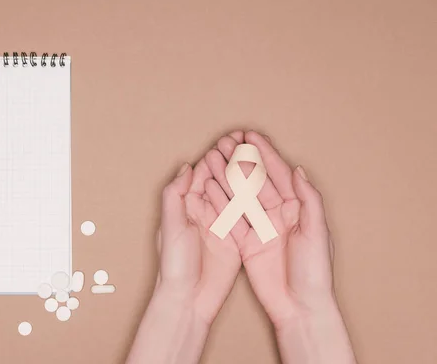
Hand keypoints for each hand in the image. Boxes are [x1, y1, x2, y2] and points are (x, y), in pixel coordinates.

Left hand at [156, 132, 243, 324]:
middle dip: (235, 160)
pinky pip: (246, 216)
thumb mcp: (171, 225)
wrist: (188, 299)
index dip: (217, 155)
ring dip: (247, 177)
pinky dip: (255, 201)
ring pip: (236, 195)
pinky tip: (267, 188)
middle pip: (221, 180)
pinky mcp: (236, 240)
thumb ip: (176, 195)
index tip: (232, 138)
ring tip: (261, 157)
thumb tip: (187, 167)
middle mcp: (205, 212)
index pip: (202, 173)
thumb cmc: (174, 264)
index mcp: (186, 206)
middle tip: (250, 142)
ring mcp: (222, 225)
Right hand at [204, 130, 355, 362]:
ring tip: (213, 158)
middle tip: (227, 141)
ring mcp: (261, 228)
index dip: (265, 154)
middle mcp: (278, 214)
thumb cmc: (315, 273)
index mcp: (298, 209)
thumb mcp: (317, 233)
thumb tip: (298, 170)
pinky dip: (220, 202)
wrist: (300, 308)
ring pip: (241, 196)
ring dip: (228, 177)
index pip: (279, 174)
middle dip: (241, 160)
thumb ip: (309, 200)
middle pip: (256, 181)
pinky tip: (210, 187)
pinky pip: (231, 218)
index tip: (250, 136)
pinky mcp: (246, 242)